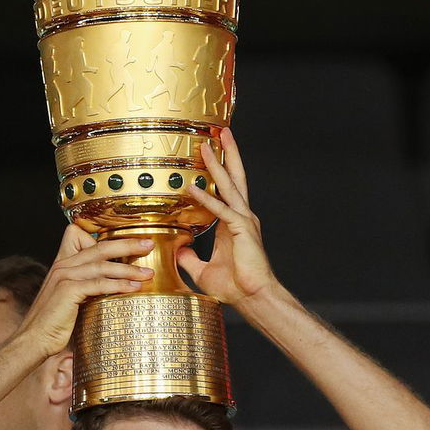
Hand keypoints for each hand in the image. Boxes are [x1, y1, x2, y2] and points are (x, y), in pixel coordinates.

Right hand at [17, 228, 152, 355]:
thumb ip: (86, 288)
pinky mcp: (68, 291)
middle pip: (100, 247)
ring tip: (148, 273)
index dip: (105, 238)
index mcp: (63, 264)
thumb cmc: (53, 324)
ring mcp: (64, 276)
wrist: (34, 340)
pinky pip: (99, 284)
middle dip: (127, 244)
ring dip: (129, 269)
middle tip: (149, 244)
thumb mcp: (70, 299)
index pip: (82, 237)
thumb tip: (110, 287)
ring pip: (103, 265)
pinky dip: (118, 285)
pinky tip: (134, 288)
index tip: (129, 243)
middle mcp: (63, 265)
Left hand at [176, 129, 279, 306]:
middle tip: (219, 132)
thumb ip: (189, 258)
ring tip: (210, 144)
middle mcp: (240, 217)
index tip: (211, 152)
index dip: (218, 171)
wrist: (252, 297)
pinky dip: (207, 198)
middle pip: (233, 178)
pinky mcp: (242, 230)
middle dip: (226, 154)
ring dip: (218, 164)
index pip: (224, 190)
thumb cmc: (235, 287)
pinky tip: (192, 187)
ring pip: (229, 186)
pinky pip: (221, 210)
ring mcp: (243, 221)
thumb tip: (178, 249)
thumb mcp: (203, 270)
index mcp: (232, 224)